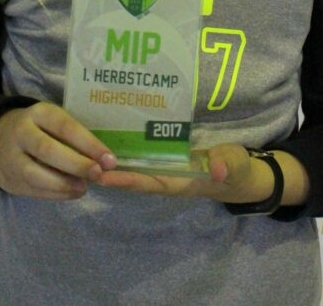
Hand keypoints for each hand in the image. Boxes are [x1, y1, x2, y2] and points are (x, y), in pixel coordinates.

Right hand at [0, 102, 116, 199]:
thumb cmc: (39, 130)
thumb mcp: (52, 122)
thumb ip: (75, 138)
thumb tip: (106, 161)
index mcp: (39, 113)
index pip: (65, 127)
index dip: (88, 143)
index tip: (109, 159)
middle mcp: (23, 133)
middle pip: (48, 150)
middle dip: (76, 164)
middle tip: (98, 174)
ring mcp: (13, 158)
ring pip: (36, 174)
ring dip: (64, 184)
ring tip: (84, 187)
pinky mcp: (12, 180)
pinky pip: (34, 190)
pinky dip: (57, 194)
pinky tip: (73, 192)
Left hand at [95, 143, 259, 202]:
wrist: (239, 174)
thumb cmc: (235, 170)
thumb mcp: (235, 166)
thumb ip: (226, 166)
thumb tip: (214, 168)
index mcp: (180, 183)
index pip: (148, 183)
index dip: (126, 181)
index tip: (102, 176)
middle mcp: (167, 178)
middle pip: (134, 177)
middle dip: (111, 172)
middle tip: (83, 161)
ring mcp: (166, 169)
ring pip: (136, 167)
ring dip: (114, 162)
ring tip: (87, 150)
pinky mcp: (167, 159)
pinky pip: (144, 157)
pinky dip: (128, 151)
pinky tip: (111, 139)